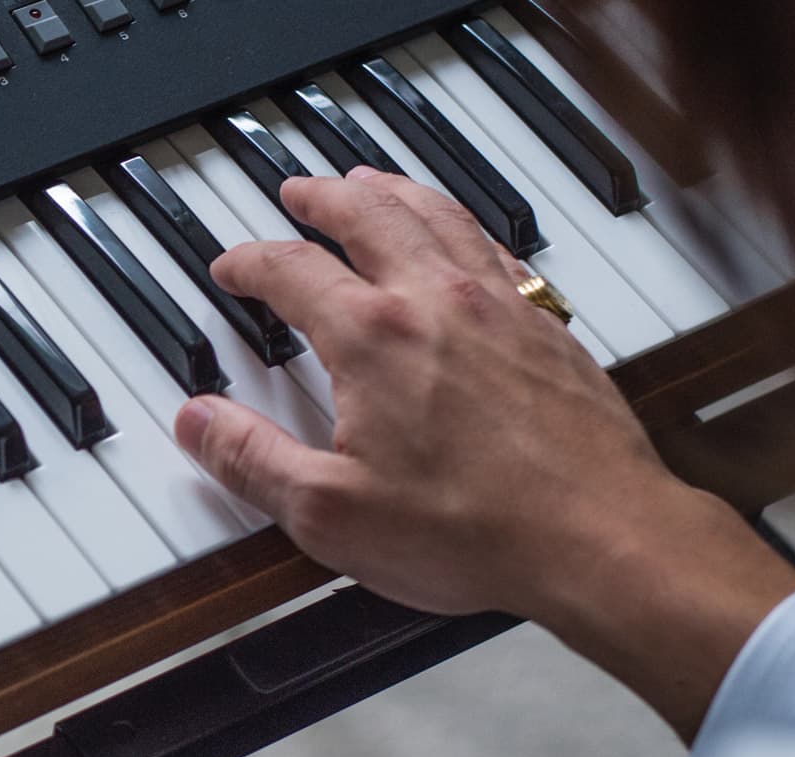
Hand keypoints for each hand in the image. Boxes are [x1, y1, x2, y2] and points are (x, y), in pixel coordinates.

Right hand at [181, 167, 794, 736]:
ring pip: (439, 216)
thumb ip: (253, 460)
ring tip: (371, 185)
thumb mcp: (331, 514)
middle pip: (370, 216)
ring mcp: (501, 306)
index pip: (293, 271)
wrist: (596, 534)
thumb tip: (198, 422)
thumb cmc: (473, 530)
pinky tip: (464, 239)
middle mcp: (437, 301)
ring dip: (394, 192)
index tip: (233, 267)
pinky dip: (465, 227)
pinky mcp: (548, 329)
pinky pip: (498, 249)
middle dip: (324, 198)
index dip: (251, 262)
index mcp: (373, 337)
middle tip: (300, 192)